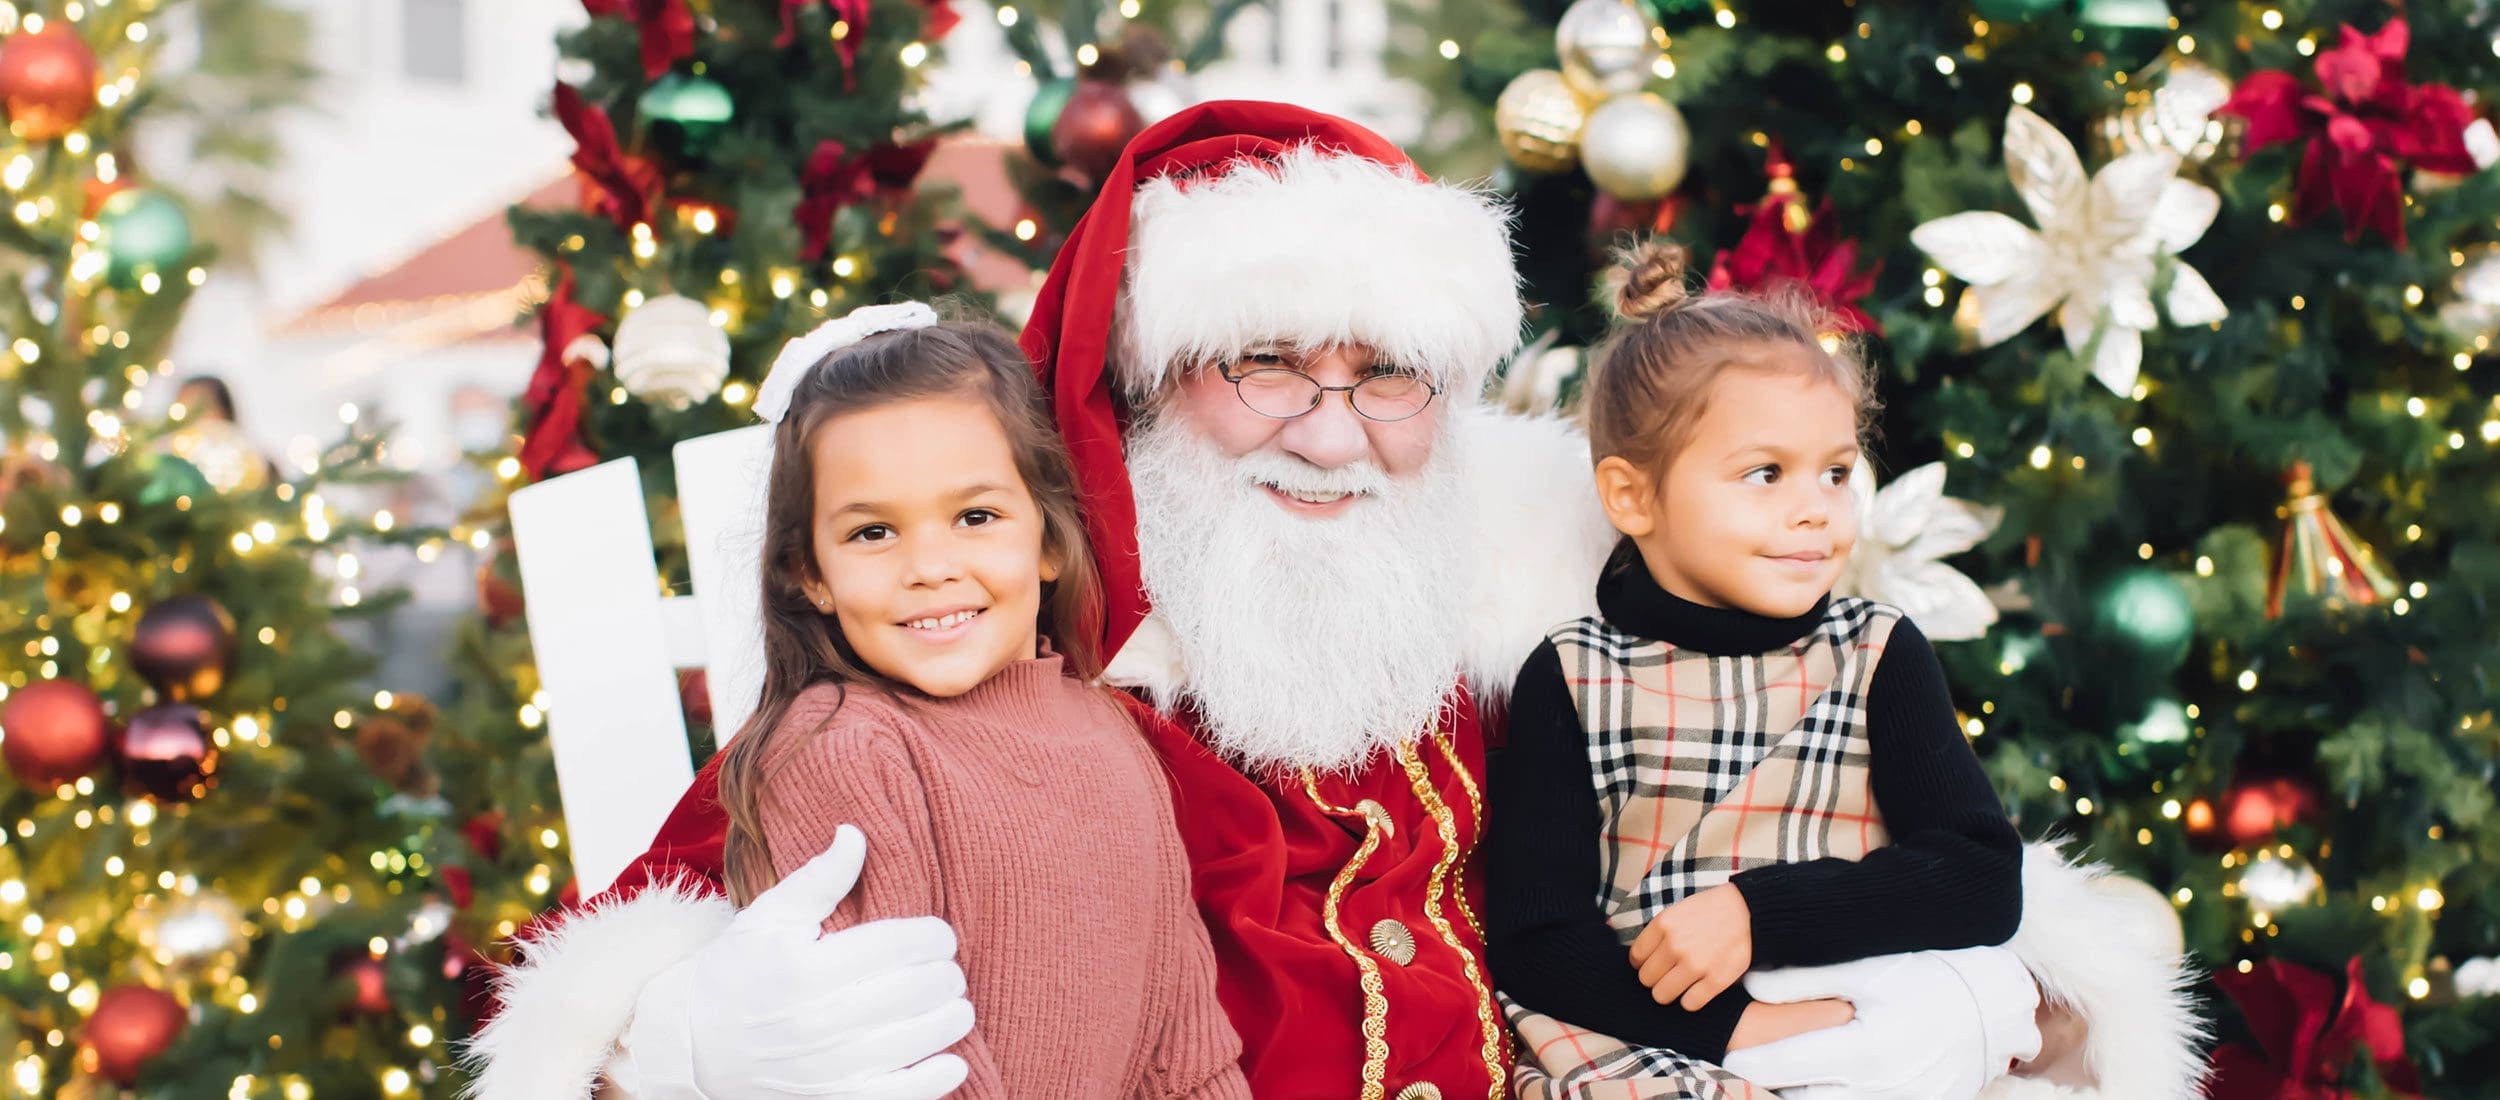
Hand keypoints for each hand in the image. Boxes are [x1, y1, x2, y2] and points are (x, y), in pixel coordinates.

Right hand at [615, 825, 975, 1099]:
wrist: (692, 1047)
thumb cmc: (737, 972)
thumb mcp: (769, 917)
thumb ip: (819, 877)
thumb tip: (855, 833)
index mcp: (806, 969)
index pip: (901, 945)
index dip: (935, 936)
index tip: (938, 936)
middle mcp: (819, 1021)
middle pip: (921, 989)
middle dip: (947, 973)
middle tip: (946, 969)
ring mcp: (830, 1068)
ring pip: (923, 1037)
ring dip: (952, 1017)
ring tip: (951, 1005)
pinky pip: (907, 1094)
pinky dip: (939, 1075)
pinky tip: (949, 1059)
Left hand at [1628, 883, 1752, 1009]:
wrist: (1749, 912)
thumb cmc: (1712, 911)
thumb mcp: (1678, 911)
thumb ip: (1659, 933)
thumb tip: (1640, 959)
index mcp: (1663, 924)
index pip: (1636, 958)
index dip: (1642, 963)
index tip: (1652, 964)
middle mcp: (1675, 945)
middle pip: (1646, 979)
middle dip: (1654, 979)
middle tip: (1666, 975)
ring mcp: (1695, 964)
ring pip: (1662, 995)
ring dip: (1668, 992)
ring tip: (1679, 985)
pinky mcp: (1716, 980)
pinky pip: (1689, 1004)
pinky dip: (1690, 1000)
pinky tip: (1696, 990)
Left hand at [1719, 948, 2041, 1099]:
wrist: (1993, 1002)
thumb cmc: (1926, 977)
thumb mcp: (1865, 970)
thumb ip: (1803, 980)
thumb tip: (1748, 986)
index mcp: (1865, 1051)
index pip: (1784, 1067)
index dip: (1747, 1064)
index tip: (1723, 1057)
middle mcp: (1881, 1089)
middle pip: (1800, 1099)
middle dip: (1769, 1086)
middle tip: (1739, 1070)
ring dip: (1799, 1093)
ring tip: (1776, 1076)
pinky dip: (1830, 1095)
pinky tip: (1814, 1082)